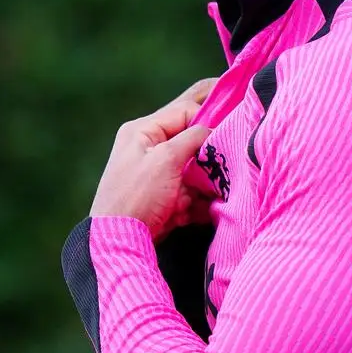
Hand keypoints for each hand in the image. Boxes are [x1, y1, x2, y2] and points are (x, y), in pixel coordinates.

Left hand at [90, 78, 217, 239]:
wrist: (119, 242)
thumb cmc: (137, 195)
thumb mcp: (166, 159)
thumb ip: (193, 138)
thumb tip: (215, 129)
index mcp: (143, 130)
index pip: (185, 111)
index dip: (210, 118)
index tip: (230, 129)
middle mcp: (149, 148)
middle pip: (191, 140)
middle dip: (211, 150)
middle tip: (232, 151)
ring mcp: (157, 175)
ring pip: (195, 167)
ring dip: (208, 178)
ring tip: (222, 184)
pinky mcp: (165, 198)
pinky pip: (191, 191)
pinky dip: (201, 199)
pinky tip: (208, 207)